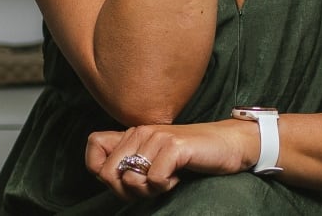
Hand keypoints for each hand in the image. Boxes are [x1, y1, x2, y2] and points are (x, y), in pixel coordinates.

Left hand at [86, 120, 254, 199]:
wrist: (228, 145)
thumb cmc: (190, 158)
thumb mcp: (155, 161)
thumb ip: (129, 164)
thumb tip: (104, 175)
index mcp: (132, 133)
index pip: (93, 146)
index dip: (102, 170)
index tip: (126, 178)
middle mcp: (140, 131)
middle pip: (108, 173)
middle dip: (127, 190)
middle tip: (151, 185)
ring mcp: (157, 137)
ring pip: (131, 179)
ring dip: (149, 190)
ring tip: (167, 179)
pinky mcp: (174, 146)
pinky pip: (154, 179)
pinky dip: (166, 186)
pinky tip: (179, 175)